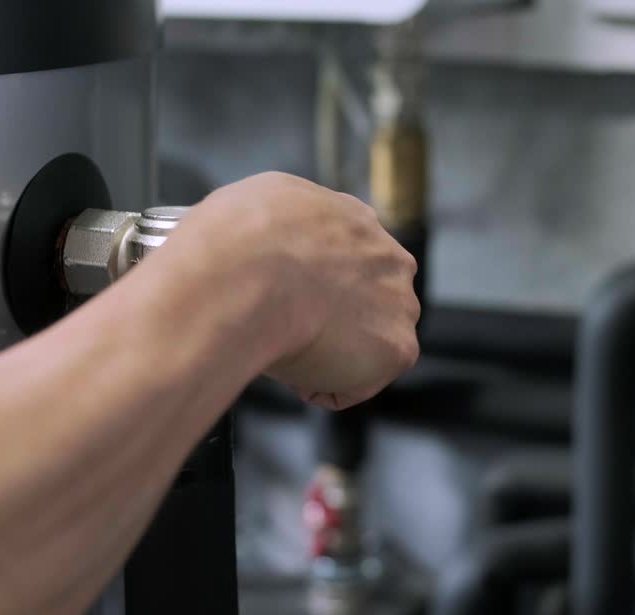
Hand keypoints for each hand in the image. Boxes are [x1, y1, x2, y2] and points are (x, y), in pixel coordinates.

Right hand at [175, 172, 420, 409]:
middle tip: (288, 330)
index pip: (347, 262)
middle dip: (332, 323)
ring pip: (365, 346)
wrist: (244, 278)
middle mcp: (388, 258)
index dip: (316, 288)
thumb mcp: (255, 207)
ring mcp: (399, 305)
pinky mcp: (398, 349)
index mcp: (354, 220)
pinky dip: (321, 387)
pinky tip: (293, 366)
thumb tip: (270, 249)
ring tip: (287, 347)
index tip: (292, 301)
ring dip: (329, 354)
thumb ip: (284, 229)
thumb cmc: (234, 246)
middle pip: (368, 304)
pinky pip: (354, 385)